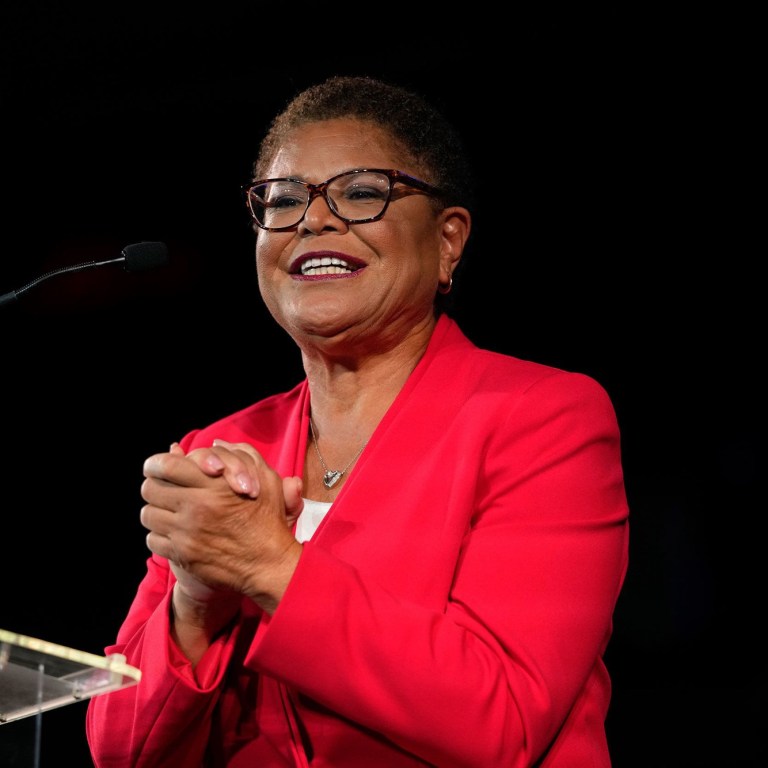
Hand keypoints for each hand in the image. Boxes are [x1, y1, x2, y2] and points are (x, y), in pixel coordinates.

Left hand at [140, 445, 302, 615]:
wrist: (268, 563)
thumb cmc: (268, 519)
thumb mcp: (265, 479)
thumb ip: (241, 456)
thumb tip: (217, 444)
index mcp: (214, 485)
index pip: (166, 465)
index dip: (156, 463)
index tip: (157, 466)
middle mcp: (197, 507)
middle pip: (150, 489)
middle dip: (154, 486)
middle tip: (164, 489)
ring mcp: (186, 532)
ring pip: (148, 515)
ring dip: (156, 511)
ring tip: (169, 512)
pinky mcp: (182, 555)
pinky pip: (152, 539)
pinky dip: (159, 535)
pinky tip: (175, 533)